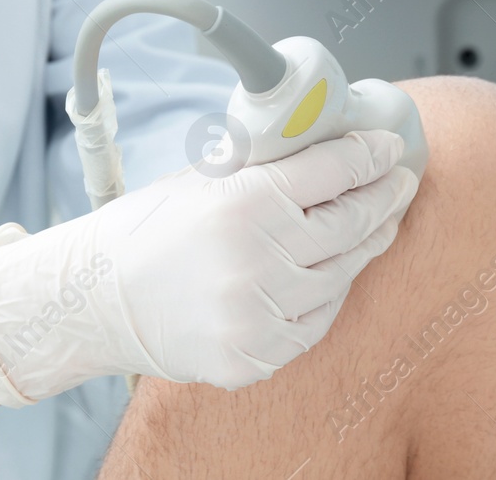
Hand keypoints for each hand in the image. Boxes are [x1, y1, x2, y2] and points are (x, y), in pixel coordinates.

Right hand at [0, 130, 419, 404]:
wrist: (96, 299)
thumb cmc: (150, 227)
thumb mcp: (209, 175)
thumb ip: (270, 163)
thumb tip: (331, 140)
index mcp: (246, 202)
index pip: (336, 169)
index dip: (372, 154)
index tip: (390, 148)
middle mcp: (258, 259)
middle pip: (351, 222)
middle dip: (383, 198)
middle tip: (399, 183)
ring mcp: (258, 314)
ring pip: (341, 274)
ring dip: (366, 245)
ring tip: (378, 224)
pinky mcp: (253, 356)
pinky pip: (316, 320)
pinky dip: (330, 293)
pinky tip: (336, 272)